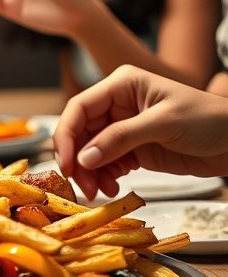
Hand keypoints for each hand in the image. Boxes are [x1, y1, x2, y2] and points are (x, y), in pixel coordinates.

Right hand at [54, 64, 227, 198]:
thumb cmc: (209, 119)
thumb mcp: (164, 123)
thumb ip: (121, 138)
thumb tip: (84, 157)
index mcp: (122, 86)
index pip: (80, 107)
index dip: (67, 135)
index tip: (67, 162)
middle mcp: (117, 105)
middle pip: (80, 133)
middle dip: (78, 159)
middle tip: (81, 184)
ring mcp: (123, 128)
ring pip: (90, 152)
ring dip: (90, 173)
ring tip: (100, 190)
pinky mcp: (132, 150)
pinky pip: (106, 164)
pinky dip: (104, 177)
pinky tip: (113, 186)